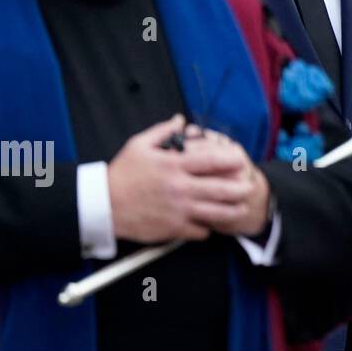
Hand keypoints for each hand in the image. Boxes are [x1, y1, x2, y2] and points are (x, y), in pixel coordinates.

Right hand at [108, 115, 266, 243]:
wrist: (102, 206)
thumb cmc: (121, 175)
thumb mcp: (139, 145)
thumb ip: (163, 131)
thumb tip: (180, 120)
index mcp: (174, 165)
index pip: (212, 160)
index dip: (231, 159)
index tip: (241, 160)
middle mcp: (180, 188)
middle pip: (221, 188)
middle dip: (240, 187)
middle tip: (249, 186)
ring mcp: (178, 210)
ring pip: (216, 212)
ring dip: (232, 210)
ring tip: (241, 207)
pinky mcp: (173, 228)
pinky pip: (199, 230)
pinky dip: (207, 227)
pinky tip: (210, 223)